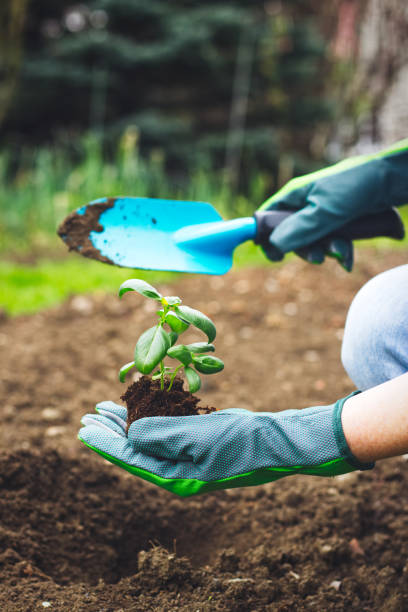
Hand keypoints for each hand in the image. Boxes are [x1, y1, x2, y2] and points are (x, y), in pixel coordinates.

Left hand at [79, 396, 371, 496]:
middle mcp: (177, 470)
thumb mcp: (199, 438)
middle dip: (110, 432)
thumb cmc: (241, 442)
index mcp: (174, 477)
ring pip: (148, 439)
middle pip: (134, 450)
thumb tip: (130, 433)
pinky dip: (150, 417)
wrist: (277, 441)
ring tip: (106, 409)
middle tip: (87, 416)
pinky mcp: (198, 442)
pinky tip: (141, 406)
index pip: (130, 459)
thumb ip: (162, 435)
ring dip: (127, 423)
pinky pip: (166, 430)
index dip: (105, 443)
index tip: (83, 428)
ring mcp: (188, 457)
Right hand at [260, 139, 407, 269]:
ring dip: (329, 251)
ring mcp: (324, 213)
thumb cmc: (357, 186)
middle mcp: (307, 203)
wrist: (395, 178)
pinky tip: (349, 259)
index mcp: (295, 195)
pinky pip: (334, 242)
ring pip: (315, 242)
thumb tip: (274, 245)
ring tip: (343, 253)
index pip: (268, 217)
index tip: (274, 256)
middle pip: (292, 236)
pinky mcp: (342, 221)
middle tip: (318, 258)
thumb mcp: (326, 210)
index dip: (267, 237)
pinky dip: (341, 251)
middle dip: (306, 249)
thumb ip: (300, 229)